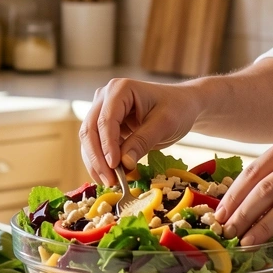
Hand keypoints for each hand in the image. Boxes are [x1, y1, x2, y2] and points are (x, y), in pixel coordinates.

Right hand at [79, 79, 201, 184]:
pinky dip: (100, 161)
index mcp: (120, 89)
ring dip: (96, 163)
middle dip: (98, 158)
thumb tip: (124, 163)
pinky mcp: (104, 125)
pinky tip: (109, 176)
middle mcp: (105, 97)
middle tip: (110, 180)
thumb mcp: (164, 124)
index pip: (106, 120)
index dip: (107, 145)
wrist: (183, 105)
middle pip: (91, 130)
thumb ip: (143, 141)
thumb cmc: (177, 108)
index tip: (114, 166)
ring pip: (89, 140)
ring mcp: (102, 110)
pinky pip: (96, 145)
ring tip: (110, 182)